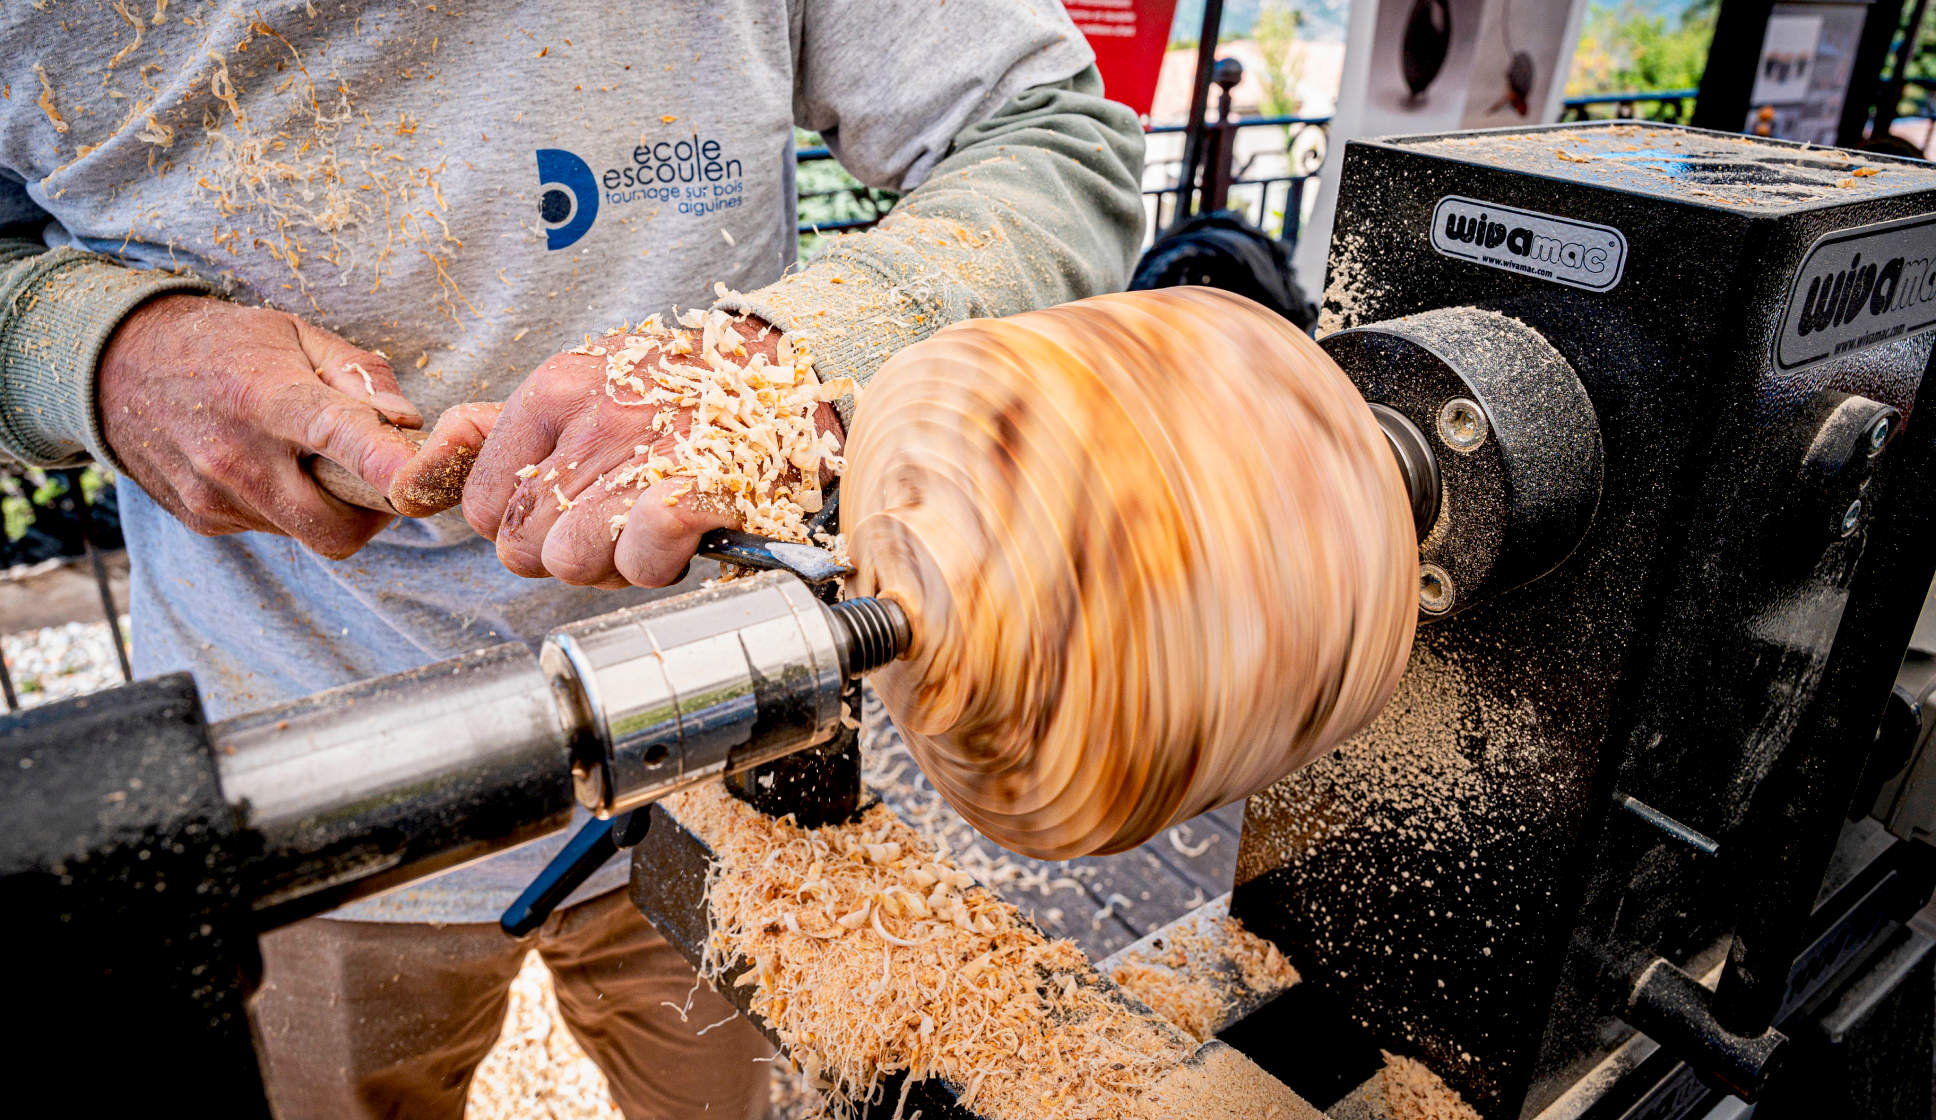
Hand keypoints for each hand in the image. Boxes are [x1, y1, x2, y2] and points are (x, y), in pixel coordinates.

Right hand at [98, 294, 425, 558]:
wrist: (117, 365)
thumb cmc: (224, 345)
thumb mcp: (297, 334)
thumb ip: (361, 375)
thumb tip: (407, 423)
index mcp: (268, 398)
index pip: (335, 435)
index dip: (382, 461)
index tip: (415, 475)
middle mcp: (237, 457)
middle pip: (336, 526)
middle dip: (372, 511)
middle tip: (374, 476)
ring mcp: (215, 496)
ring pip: (308, 532)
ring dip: (329, 507)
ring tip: (312, 459)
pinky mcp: (203, 519)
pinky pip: (272, 529)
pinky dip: (290, 509)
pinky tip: (273, 468)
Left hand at [405, 315, 839, 587]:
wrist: (786, 371)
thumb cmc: (683, 390)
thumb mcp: (586, 387)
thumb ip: (504, 431)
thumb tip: (422, 469)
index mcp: (556, 390)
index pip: (484, 504)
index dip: (523, 526)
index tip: (567, 513)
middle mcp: (592, 420)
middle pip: (522, 546)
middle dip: (565, 554)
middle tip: (615, 527)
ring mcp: (643, 455)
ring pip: (573, 562)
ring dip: (614, 566)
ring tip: (651, 530)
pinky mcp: (696, 491)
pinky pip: (640, 559)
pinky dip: (660, 562)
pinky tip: (682, 537)